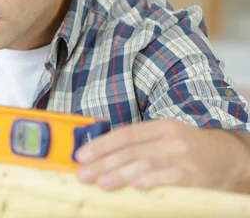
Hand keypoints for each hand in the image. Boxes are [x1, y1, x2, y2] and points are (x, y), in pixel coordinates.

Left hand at [74, 119, 249, 191]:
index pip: (124, 134)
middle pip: (130, 150)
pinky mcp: (194, 175)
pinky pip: (169, 178)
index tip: (81, 156)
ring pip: (144, 163)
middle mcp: (170, 138)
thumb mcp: (165, 138)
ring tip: (100, 183)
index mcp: (160, 126)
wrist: (231, 158)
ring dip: (119, 174)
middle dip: (103, 163)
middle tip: (83, 174)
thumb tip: (101, 152)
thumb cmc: (190, 150)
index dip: (101, 145)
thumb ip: (139, 143)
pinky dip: (151, 181)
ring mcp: (182, 156)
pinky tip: (135, 186)